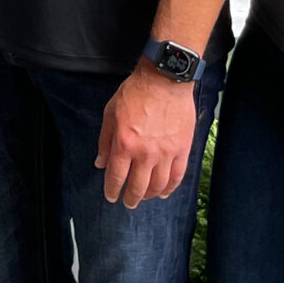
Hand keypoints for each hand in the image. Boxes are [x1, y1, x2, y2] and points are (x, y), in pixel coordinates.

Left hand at [96, 63, 197, 209]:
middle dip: (131, 198)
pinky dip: (170, 188)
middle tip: (128, 203)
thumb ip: (105, 141)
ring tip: (144, 197)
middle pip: (138, 187)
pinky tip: (164, 192)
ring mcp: (166, 153)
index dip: (112, 190)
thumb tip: (100, 163)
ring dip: (149, 195)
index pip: (117, 176)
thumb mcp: (110, 113)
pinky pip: (177, 176)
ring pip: (158, 185)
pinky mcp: (183, 149)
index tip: (111, 196)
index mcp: (125, 144)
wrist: (165, 79)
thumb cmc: (134, 93)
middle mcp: (146, 153)